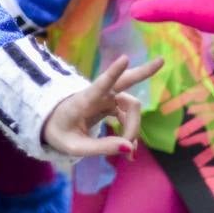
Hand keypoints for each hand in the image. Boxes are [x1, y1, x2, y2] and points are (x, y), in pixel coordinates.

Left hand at [42, 54, 163, 157]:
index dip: (113, 72)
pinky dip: (131, 132)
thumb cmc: (59, 133)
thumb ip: (101, 147)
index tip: (125, 58)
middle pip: (124, 82)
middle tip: (161, 60)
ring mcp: (105, 99)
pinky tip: (130, 150)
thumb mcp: (74, 147)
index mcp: (83, 101)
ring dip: (134, 128)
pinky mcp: (109, 105)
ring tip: (131, 154)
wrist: (52, 126)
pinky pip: (127, 116)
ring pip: (130, 107)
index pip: (100, 84)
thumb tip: (129, 147)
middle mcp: (97, 96)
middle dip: (143, 72)